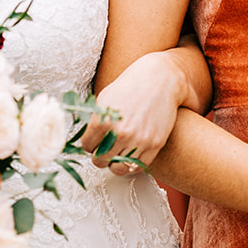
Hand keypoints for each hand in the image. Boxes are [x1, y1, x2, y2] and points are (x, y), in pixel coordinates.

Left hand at [80, 52, 185, 174]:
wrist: (161, 79)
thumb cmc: (131, 86)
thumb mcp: (105, 98)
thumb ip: (94, 120)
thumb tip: (86, 139)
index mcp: (103, 121)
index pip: (87, 146)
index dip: (90, 144)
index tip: (96, 140)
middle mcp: (120, 133)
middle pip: (100, 161)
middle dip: (100, 156)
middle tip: (105, 149)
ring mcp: (138, 141)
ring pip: (118, 169)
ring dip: (115, 163)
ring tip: (118, 153)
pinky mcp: (154, 145)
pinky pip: (138, 167)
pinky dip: (133, 164)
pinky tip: (131, 153)